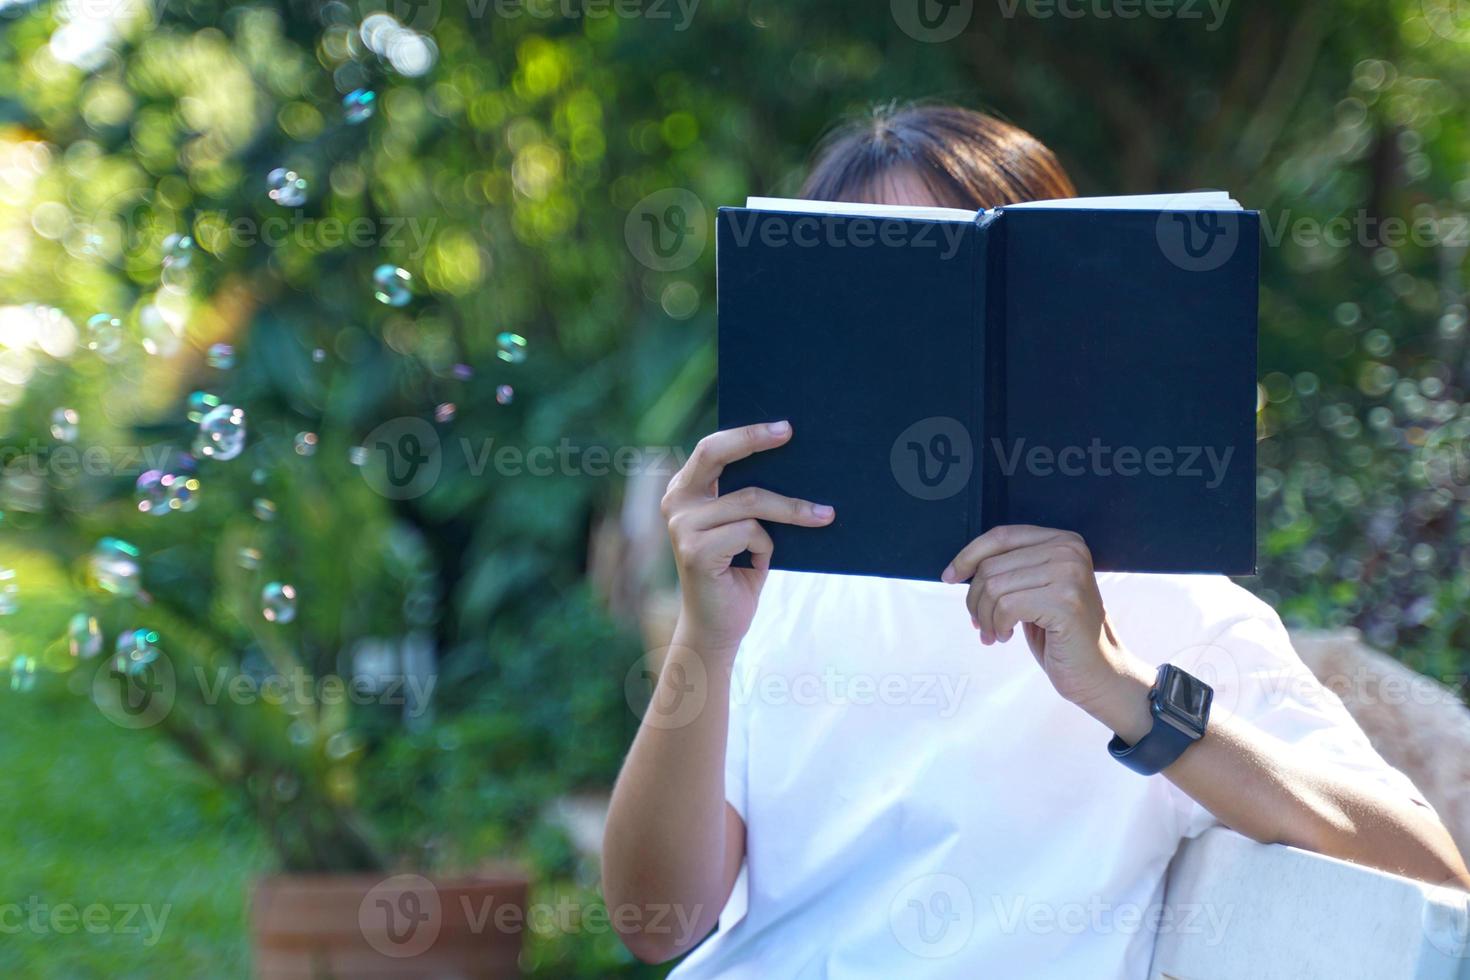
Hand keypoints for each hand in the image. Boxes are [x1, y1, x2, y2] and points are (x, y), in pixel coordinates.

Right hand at [662, 421, 834, 655]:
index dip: (747, 434)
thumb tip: (794, 461)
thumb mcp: (743, 526)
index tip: (785, 428)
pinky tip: (757, 564)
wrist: (718, 627)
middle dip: (753, 439)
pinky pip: (750, 532)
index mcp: (685, 491)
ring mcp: (682, 527)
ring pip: (750, 501)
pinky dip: (765, 547)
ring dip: (791, 511)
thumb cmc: (738, 572)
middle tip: (789, 432)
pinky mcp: (695, 551)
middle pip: (714, 454)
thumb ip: (749, 497)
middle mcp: (676, 503)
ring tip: (823, 515)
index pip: (712, 448)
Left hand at [942, 525, 1151, 730]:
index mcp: (1062, 540)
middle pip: (992, 565)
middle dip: (975, 599)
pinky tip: (1006, 637)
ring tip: (994, 633)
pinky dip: (997, 625)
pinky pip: (1006, 607)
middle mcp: (1069, 550)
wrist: (1098, 672)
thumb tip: (960, 567)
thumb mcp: (1033, 590)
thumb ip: (1009, 570)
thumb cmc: (1059, 634)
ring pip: (994, 587)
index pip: (1000, 536)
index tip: (948, 577)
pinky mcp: (1065, 602)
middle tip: (981, 624)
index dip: (968, 555)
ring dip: (985, 617)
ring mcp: (1069, 574)